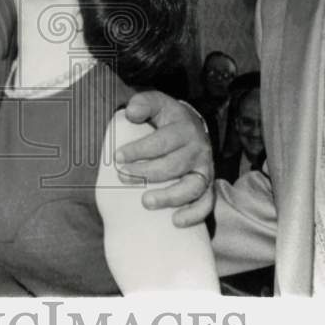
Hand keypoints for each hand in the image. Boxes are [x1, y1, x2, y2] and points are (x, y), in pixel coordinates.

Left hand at [114, 90, 213, 226]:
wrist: (192, 125)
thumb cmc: (167, 117)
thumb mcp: (156, 103)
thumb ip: (143, 103)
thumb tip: (131, 113)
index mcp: (184, 128)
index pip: (162, 142)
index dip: (139, 150)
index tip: (117, 157)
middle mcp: (198, 149)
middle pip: (174, 165)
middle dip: (146, 173)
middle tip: (123, 177)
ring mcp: (205, 168)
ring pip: (192, 187)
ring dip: (170, 197)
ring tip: (146, 202)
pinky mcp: (207, 184)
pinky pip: (206, 203)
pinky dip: (194, 214)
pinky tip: (176, 221)